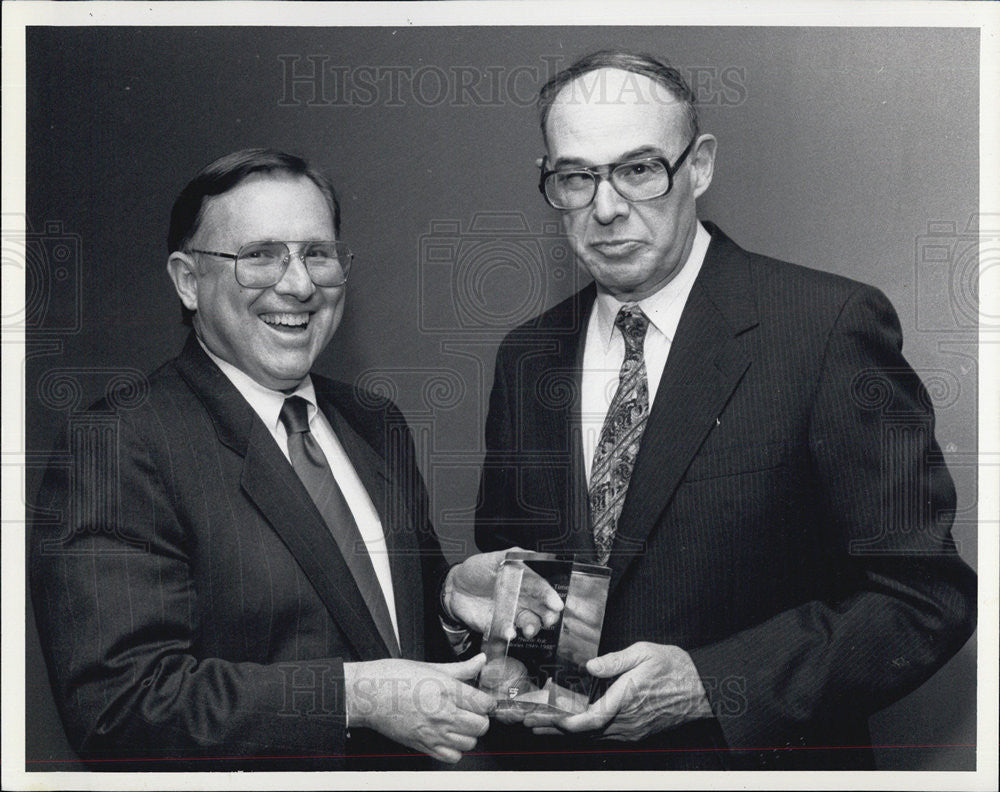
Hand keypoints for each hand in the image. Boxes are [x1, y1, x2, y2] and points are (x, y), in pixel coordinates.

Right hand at [344, 653, 495, 762]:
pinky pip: (452, 757)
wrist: (368, 695)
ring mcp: (433, 732)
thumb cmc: (394, 678)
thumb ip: (461, 668)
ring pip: (470, 743)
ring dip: (469, 734)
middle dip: (480, 718)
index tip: (482, 699)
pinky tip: (448, 737)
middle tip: (471, 711)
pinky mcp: (423, 745)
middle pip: (481, 725)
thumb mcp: (430, 666)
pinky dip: (455, 750)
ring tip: (460, 724)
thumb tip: (480, 661)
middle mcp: (442, 712)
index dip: (487, 701)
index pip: (484, 703)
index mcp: (446, 689)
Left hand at [444, 548, 563, 636]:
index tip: (556, 604)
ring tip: (529, 630)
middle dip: (549, 616)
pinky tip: (509, 632)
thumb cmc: (476, 570)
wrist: (454, 587)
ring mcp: (511, 614)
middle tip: (548, 619)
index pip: (542, 589)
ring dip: (533, 628)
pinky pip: (508, 632)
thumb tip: (530, 554)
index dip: (550, 596)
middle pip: (542, 610)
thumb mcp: (494, 558)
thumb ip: (512, 556)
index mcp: (524, 582)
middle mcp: (522, 599)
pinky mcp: (498, 626)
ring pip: (530, 624)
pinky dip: (511, 634)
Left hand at [523, 642, 712, 740]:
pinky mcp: (635, 731)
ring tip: (540, 725)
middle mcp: (627, 721)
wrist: (701, 688)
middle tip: (528, 723)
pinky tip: (570, 725)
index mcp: (627, 700)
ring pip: (592, 735)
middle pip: (584, 731)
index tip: (545, 719)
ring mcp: (631, 729)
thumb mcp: (644, 653)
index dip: (565, 722)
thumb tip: (589, 667)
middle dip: (554, 728)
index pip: (590, 719)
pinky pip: (604, 735)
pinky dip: (583, 731)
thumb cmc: (674, 668)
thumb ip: (615, 661)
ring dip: (565, 731)